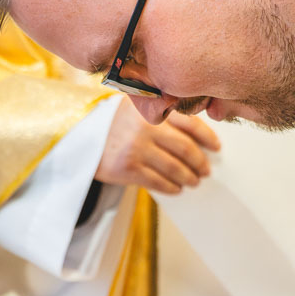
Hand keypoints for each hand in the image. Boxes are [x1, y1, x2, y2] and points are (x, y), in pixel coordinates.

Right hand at [95, 98, 219, 194]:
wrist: (78, 137)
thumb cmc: (112, 123)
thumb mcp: (135, 106)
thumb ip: (161, 112)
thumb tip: (197, 135)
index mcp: (152, 108)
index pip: (190, 123)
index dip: (208, 137)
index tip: (216, 147)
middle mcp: (146, 127)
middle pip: (185, 148)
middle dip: (200, 162)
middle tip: (206, 170)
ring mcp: (136, 148)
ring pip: (174, 168)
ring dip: (188, 177)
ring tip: (193, 181)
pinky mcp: (128, 168)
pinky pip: (158, 181)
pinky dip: (171, 187)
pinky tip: (176, 189)